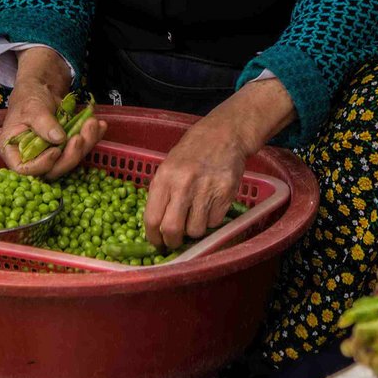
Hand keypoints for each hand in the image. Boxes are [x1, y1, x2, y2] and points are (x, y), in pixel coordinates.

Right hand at [0, 46, 106, 179]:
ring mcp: (52, 154)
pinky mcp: (67, 147)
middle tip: (80, 138)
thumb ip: (43, 123)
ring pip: (70, 160)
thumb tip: (58, 139)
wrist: (43, 88)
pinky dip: (93, 137)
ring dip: (85, 145)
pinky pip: (81, 148)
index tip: (55, 150)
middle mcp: (33, 157)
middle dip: (70, 157)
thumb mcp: (32, 108)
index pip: (25, 169)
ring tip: (92, 124)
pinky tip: (100, 126)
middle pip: (52, 170)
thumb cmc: (29, 97)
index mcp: (14, 151)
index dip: (42, 165)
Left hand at [143, 115, 250, 249]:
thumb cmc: (192, 151)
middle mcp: (184, 185)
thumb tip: (156, 226)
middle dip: (172, 242)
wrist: (224, 134)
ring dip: (194, 230)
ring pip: (196, 230)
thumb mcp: (168, 166)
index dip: (153, 237)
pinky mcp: (225, 194)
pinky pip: (215, 222)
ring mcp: (206, 190)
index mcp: (164, 178)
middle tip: (175, 241)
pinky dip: (212, 220)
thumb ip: (161, 193)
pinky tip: (211, 206)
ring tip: (196, 216)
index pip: (152, 218)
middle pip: (172, 230)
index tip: (157, 243)